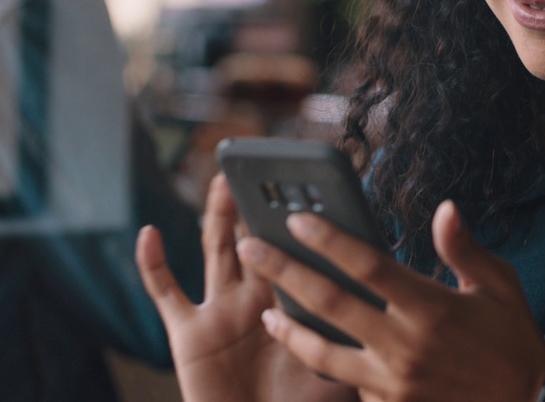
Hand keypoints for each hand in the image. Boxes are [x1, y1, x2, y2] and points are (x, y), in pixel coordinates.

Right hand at [136, 174, 353, 401]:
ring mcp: (220, 312)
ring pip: (218, 250)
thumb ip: (356, 341)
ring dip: (219, 215)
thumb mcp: (338, 375)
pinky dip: (153, 264)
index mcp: (292, 304)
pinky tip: (149, 234)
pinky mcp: (187, 334)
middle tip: (270, 168)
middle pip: (259, 239)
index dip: (304, 220)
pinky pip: (166, 293)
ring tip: (223, 180)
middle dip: (262, 204)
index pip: (300, 251)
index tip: (318, 185)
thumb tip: (395, 312)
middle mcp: (255, 299)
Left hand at [237, 200, 544, 401]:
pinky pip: (348, 384)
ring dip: (289, 328)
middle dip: (284, 271)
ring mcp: (394, 382)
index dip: (329, 241)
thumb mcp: (499, 286)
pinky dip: (326, 365)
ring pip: (325, 353)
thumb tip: (444, 208)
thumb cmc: (512, 338)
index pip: (367, 266)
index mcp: (432, 307)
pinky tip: (309, 347)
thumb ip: (463, 248)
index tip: (297, 219)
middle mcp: (406, 345)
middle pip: (331, 303)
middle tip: (251, 247)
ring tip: (266, 309)